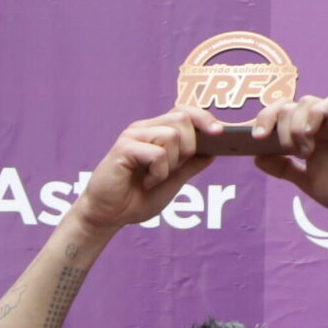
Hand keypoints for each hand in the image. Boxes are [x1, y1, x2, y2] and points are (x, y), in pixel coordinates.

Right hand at [69, 106, 216, 232]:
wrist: (108, 215)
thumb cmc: (136, 198)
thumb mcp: (172, 182)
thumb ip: (190, 166)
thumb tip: (214, 152)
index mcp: (156, 131)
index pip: (185, 111)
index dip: (204, 118)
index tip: (220, 133)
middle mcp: (144, 128)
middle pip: (183, 118)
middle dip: (189, 147)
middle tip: (172, 170)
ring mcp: (133, 136)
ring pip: (172, 135)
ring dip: (172, 164)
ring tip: (156, 178)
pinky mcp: (123, 148)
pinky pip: (157, 154)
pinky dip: (159, 173)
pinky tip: (147, 183)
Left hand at [248, 95, 327, 213]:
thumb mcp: (306, 181)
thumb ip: (284, 169)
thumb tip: (256, 157)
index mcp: (306, 136)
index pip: (279, 114)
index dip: (263, 120)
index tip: (253, 139)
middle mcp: (320, 125)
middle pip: (288, 104)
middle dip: (275, 123)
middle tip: (280, 147)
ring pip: (307, 101)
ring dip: (295, 123)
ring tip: (302, 149)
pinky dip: (317, 113)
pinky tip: (310, 133)